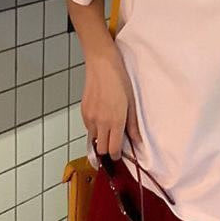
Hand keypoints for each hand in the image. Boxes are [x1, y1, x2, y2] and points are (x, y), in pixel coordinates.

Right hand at [80, 42, 141, 159]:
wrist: (102, 65)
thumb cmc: (120, 80)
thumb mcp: (132, 103)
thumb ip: (133, 124)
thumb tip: (137, 141)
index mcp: (115, 121)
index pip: (113, 149)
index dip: (117, 155)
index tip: (120, 154)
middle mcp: (100, 122)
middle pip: (101, 149)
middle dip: (108, 149)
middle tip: (116, 142)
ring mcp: (89, 117)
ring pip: (93, 139)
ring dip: (101, 138)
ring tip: (109, 127)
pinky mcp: (83, 111)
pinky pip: (88, 127)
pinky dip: (94, 128)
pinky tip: (102, 116)